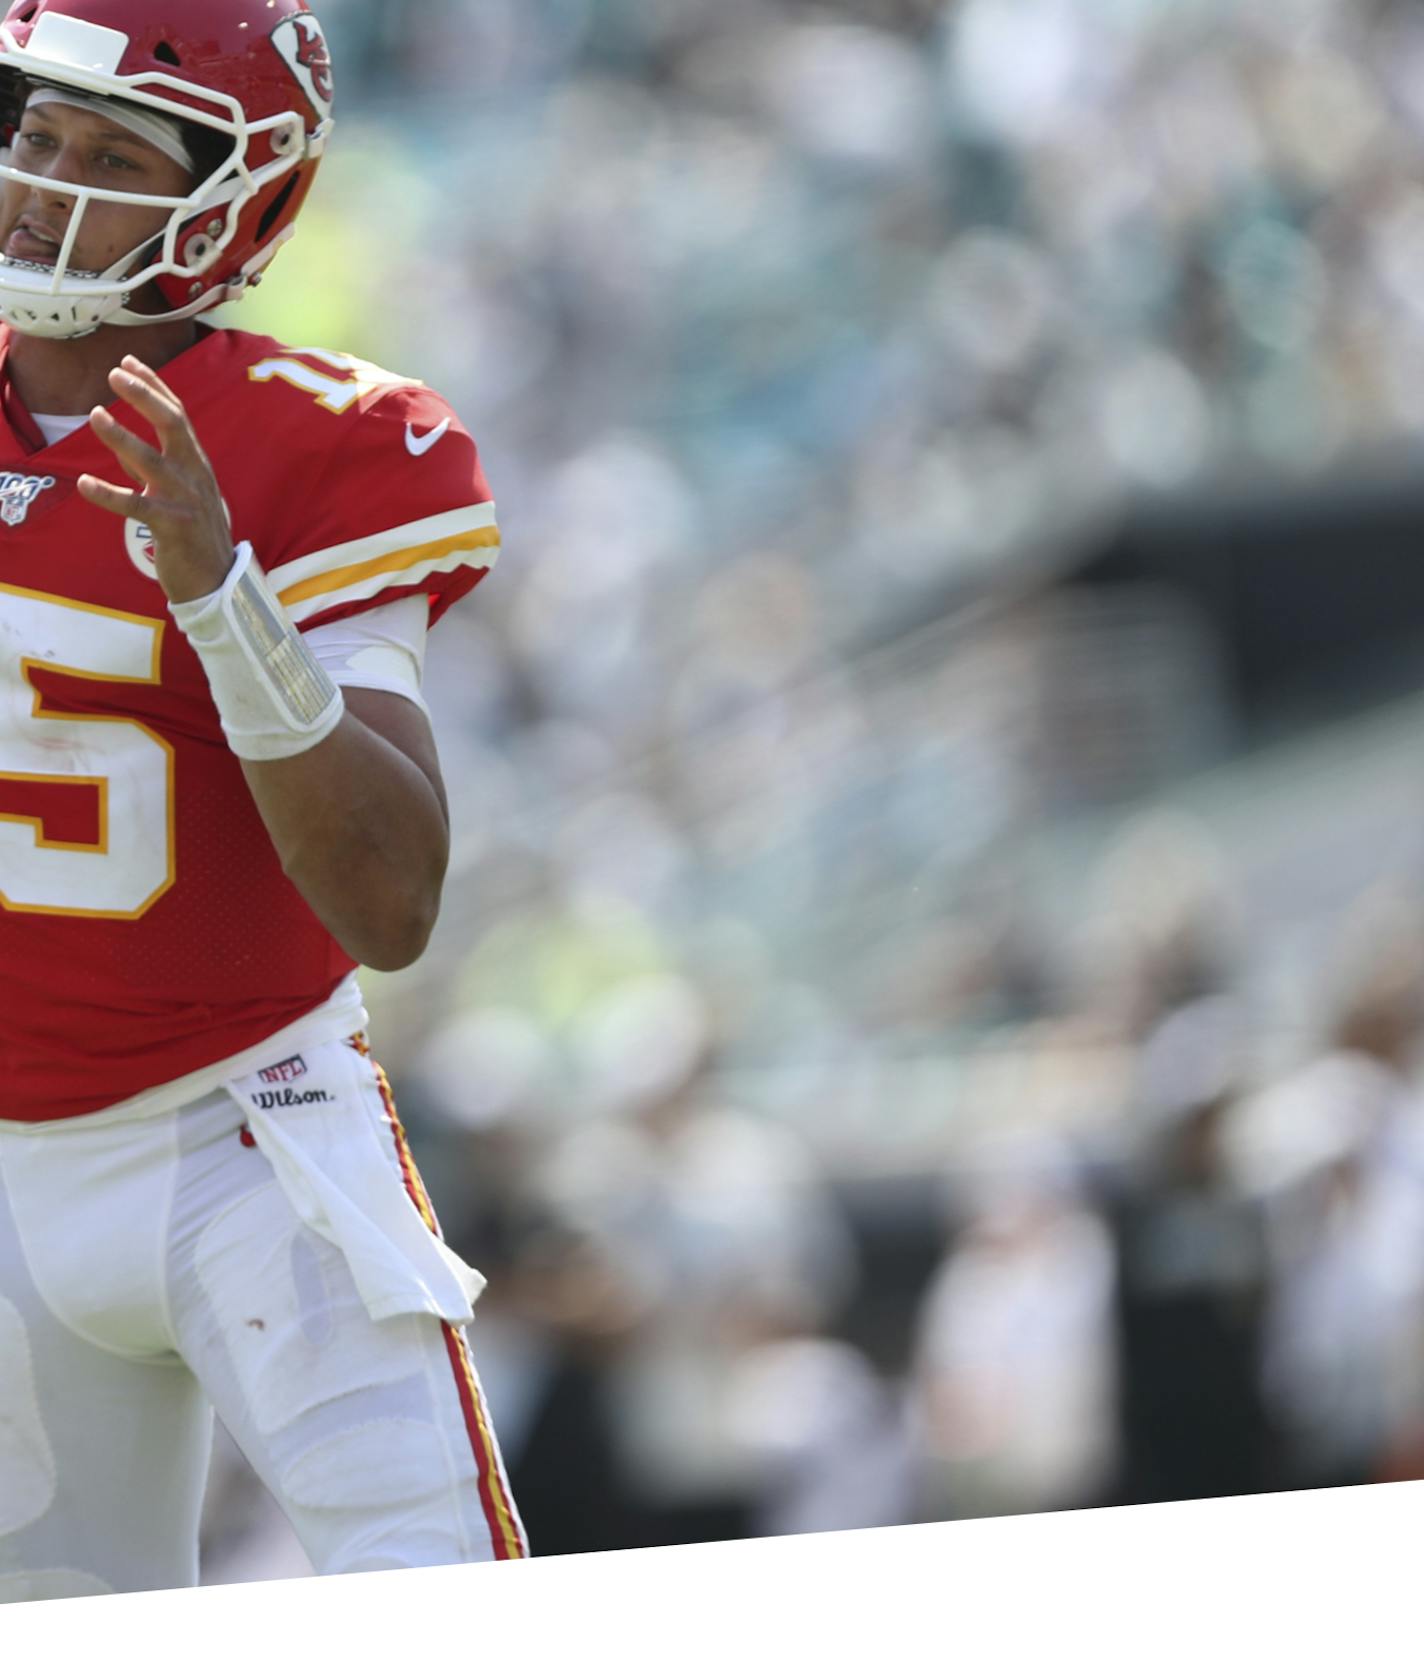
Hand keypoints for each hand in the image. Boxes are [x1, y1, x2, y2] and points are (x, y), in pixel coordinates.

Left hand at [78, 355, 234, 603]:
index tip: (128, 362)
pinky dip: (109, 495)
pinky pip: (137, 507)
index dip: (154, 386)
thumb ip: (149, 470)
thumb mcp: (176, 494)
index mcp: (196, 464)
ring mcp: (185, 501)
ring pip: (153, 461)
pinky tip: (84, 484)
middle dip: (145, 396)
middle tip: (115, 373)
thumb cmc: (194, 535)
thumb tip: (120, 445)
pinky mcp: (173, 527)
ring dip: (122, 437)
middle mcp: (194, 476)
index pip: (177, 415)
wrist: (216, 581)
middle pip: (174, 425)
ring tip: (96, 415)